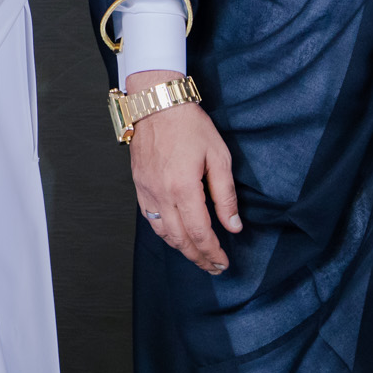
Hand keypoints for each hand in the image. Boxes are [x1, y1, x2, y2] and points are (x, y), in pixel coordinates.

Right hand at [125, 70, 240, 274]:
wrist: (156, 104)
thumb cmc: (189, 125)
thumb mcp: (218, 156)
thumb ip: (225, 194)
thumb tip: (234, 225)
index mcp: (184, 188)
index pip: (200, 233)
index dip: (213, 252)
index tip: (223, 262)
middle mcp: (162, 194)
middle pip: (180, 239)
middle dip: (198, 257)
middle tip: (214, 267)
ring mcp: (147, 191)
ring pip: (162, 233)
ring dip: (181, 249)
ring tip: (197, 256)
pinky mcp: (139, 185)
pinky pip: (150, 218)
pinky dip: (164, 233)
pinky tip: (175, 235)